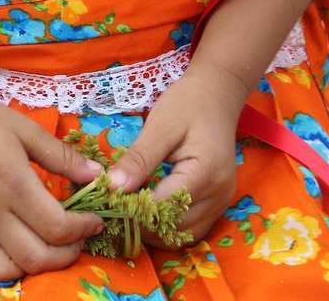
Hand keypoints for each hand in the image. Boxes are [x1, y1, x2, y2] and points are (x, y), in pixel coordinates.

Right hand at [0, 78, 104, 284]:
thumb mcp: (24, 127)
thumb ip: (61, 155)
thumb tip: (97, 176)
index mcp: (13, 184)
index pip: (57, 227)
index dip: (83, 229)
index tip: (94, 219)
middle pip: (35, 258)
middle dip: (66, 255)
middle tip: (75, 238)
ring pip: (0, 271)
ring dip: (26, 269)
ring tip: (39, 249)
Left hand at [106, 63, 246, 245]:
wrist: (216, 94)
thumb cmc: (187, 104)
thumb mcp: (160, 125)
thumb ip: (138, 158)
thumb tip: (113, 187)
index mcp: (204, 173)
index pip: (162, 206)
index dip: (132, 207)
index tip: (107, 197)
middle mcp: (218, 195)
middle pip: (173, 226)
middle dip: (140, 221)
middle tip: (114, 204)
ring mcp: (221, 202)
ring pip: (182, 234)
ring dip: (154, 227)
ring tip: (129, 206)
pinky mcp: (218, 204)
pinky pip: (191, 227)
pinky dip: (168, 224)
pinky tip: (150, 207)